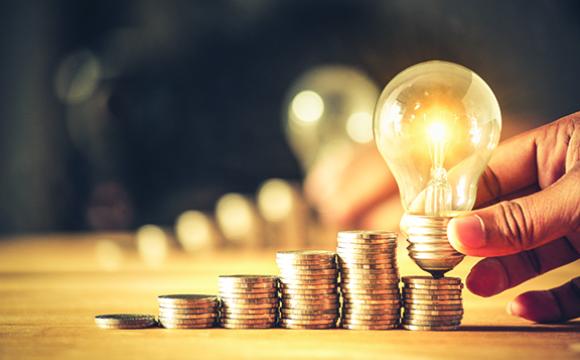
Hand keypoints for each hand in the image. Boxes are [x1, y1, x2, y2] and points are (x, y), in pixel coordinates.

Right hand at [448, 112, 579, 322]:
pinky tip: (527, 307)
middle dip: (477, 241)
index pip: (491, 174)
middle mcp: (571, 185)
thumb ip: (522, 218)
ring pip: (537, 250)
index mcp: (561, 149)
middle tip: (446, 264)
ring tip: (477, 288)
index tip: (426, 227)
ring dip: (506, 272)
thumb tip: (457, 231)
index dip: (455, 200)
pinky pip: (574, 281)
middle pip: (508, 214)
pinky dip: (550, 298)